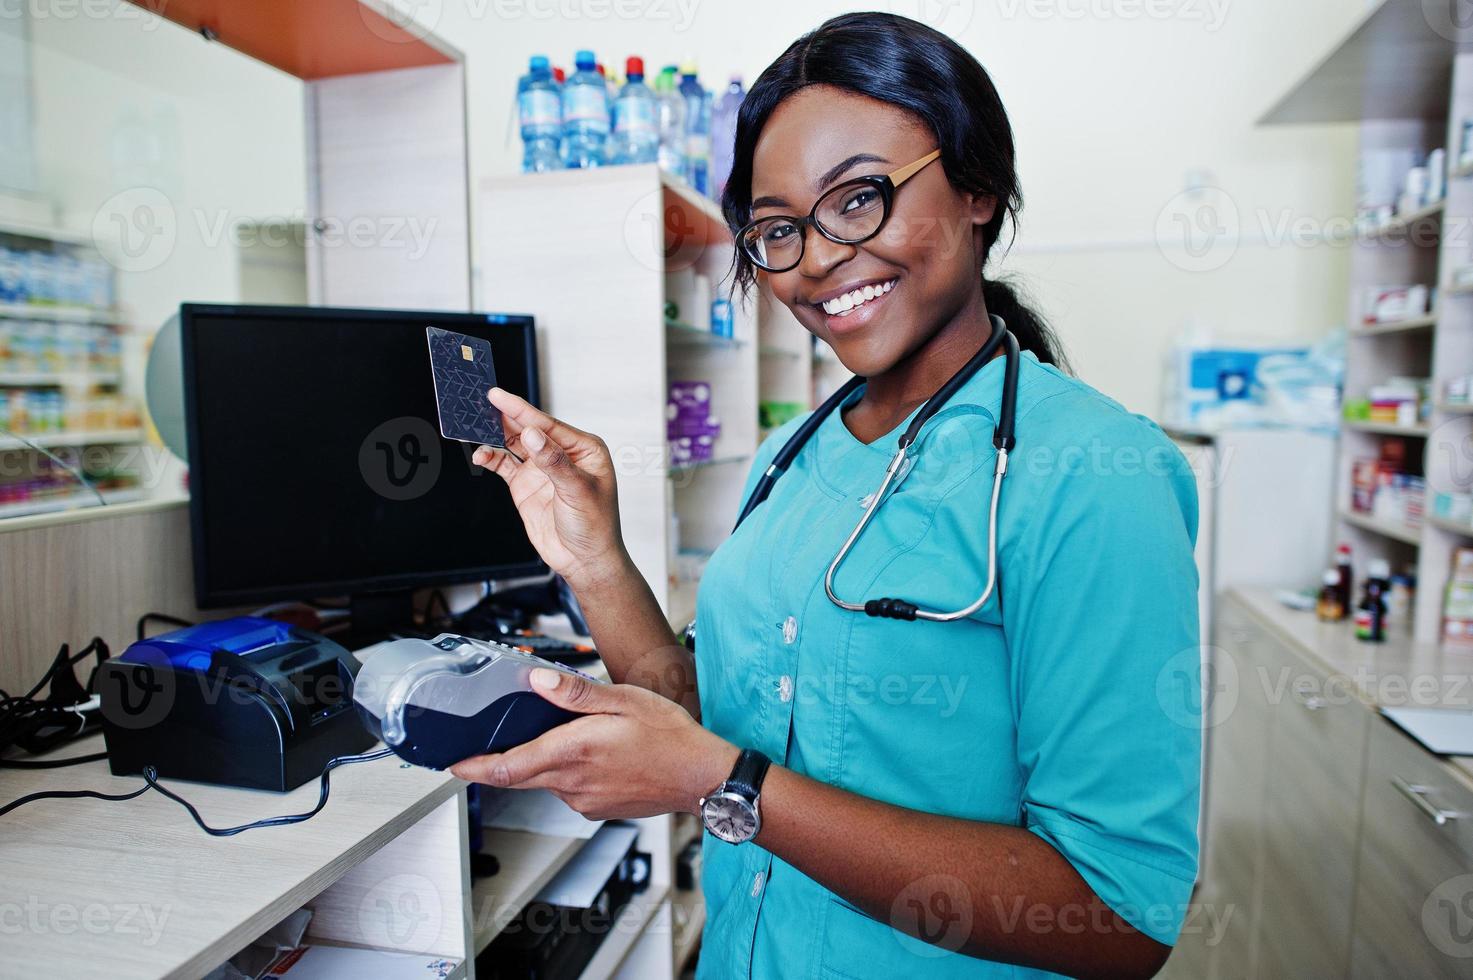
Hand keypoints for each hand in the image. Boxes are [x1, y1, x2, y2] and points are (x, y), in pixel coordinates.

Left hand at [449, 668, 738, 820]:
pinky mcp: (597, 808)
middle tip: (493, 740)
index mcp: (572, 752)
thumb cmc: (669, 736)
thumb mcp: (623, 699)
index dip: (473, 767)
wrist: (702, 776)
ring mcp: (584, 799)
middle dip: (502, 761)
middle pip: (520, 775)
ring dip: (545, 760)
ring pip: (547, 779)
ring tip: (571, 735)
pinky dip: (568, 770)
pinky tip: (594, 754)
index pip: (506, 768)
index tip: (451, 763)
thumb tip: (535, 681)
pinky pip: (569, 789)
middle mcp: (572, 782)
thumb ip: (575, 693)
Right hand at [473, 388, 628, 590]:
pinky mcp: (525, 484)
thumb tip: (531, 434)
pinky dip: (490, 457)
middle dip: (504, 416)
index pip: (547, 425)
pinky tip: (480, 455)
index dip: (521, 410)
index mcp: (583, 449)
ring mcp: (541, 468)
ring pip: (513, 443)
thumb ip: (553, 462)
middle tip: (479, 402)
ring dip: (494, 434)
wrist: (584, 561)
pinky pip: (504, 464)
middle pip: (528, 429)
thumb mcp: (578, 491)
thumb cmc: (595, 526)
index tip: (497, 396)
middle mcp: (561, 454)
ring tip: (473, 425)